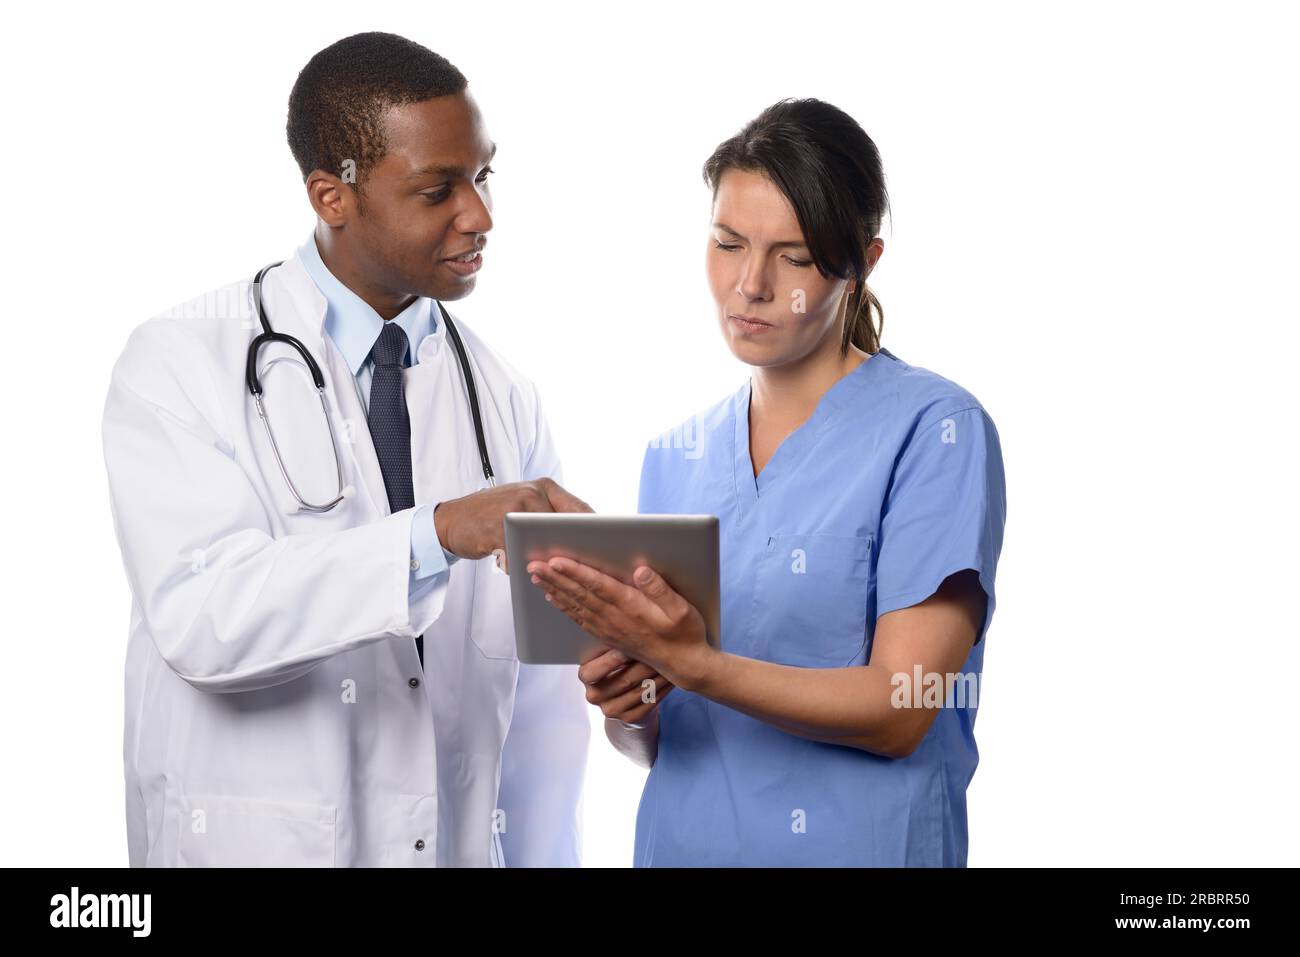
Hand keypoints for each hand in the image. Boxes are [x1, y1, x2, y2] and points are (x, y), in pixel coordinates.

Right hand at [433, 478, 591, 563]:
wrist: (450, 521)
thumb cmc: (492, 517)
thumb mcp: (524, 506)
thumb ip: (550, 516)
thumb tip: (587, 542)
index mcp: (544, 487)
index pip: (581, 510)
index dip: (597, 532)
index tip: (610, 551)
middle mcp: (532, 493)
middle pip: (567, 526)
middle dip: (577, 548)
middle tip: (587, 567)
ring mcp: (514, 509)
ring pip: (545, 542)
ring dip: (548, 559)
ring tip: (551, 571)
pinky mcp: (497, 528)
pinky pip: (519, 553)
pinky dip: (520, 564)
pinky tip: (515, 567)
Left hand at [528, 558, 714, 690]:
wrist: (683, 664)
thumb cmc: (685, 633)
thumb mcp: (682, 609)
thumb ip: (660, 589)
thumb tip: (640, 569)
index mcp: (632, 608)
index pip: (598, 586)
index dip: (576, 573)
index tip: (556, 561)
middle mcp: (616, 619)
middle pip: (580, 594)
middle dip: (555, 578)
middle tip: (533, 564)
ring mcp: (610, 628)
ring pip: (576, 606)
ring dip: (554, 590)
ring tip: (536, 576)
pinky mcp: (608, 635)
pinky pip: (580, 619)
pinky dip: (563, 607)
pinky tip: (552, 598)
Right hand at [578, 647, 673, 723]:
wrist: (621, 693)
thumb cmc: (617, 664)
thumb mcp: (608, 651)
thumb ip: (613, 643)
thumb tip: (628, 628)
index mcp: (586, 677)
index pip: (593, 672)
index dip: (612, 660)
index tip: (631, 647)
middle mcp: (595, 696)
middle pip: (624, 680)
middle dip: (646, 663)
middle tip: (663, 649)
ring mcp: (612, 710)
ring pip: (641, 691)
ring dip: (659, 675)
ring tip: (672, 661)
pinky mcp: (629, 718)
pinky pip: (650, 703)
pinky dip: (663, 689)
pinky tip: (670, 677)